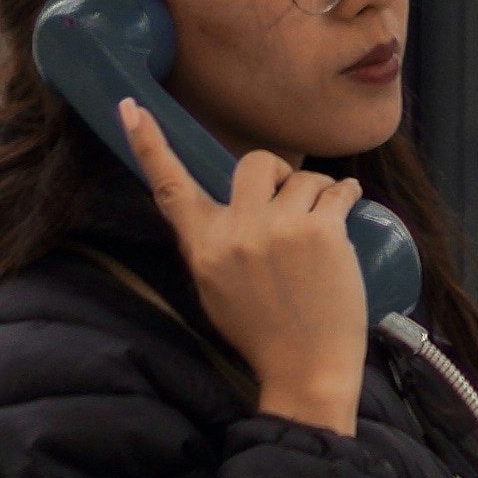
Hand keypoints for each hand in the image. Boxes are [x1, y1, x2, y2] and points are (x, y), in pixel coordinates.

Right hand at [118, 100, 368, 434]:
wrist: (306, 371)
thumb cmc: (264, 333)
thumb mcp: (216, 289)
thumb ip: (214, 244)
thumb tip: (226, 205)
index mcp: (203, 248)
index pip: (169, 187)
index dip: (149, 144)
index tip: (129, 106)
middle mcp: (235, 233)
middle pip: (253, 162)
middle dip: (276, 174)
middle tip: (290, 203)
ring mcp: (277, 229)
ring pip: (302, 176)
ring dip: (316, 194)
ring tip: (321, 230)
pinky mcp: (319, 231)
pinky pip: (337, 188)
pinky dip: (346, 196)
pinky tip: (348, 212)